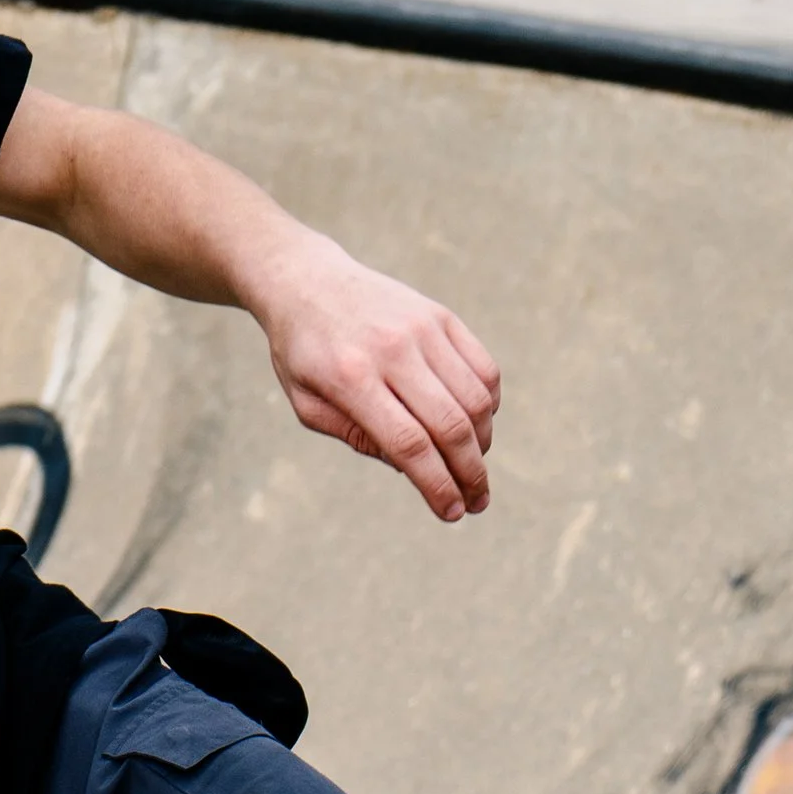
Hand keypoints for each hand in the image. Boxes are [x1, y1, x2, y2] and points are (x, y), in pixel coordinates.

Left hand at [250, 233, 502, 522]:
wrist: (306, 281)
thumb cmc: (304, 353)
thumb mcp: (307, 404)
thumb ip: (356, 437)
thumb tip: (413, 468)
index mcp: (350, 377)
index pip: (408, 443)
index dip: (436, 484)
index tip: (451, 513)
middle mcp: (391, 349)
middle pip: (449, 425)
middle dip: (470, 474)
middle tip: (476, 503)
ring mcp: (421, 328)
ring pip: (475, 399)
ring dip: (482, 443)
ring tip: (473, 466)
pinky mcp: (441, 316)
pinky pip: (484, 368)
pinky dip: (488, 405)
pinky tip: (476, 423)